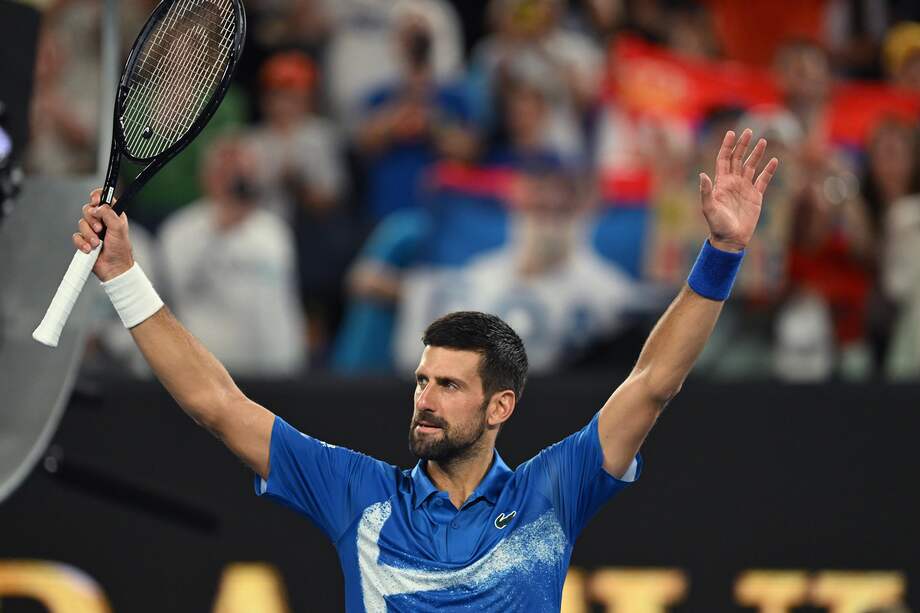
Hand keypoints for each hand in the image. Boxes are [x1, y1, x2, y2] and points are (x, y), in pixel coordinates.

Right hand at [73, 188, 134, 281]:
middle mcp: (102, 221)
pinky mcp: (84, 240)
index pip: (103, 198)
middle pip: (88, 209)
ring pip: (81, 223)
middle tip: (100, 229)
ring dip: (89, 234)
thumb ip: (109, 214)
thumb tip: (98, 207)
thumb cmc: (120, 250)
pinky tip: (90, 249)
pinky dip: (83, 243)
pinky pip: (76, 236)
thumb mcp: (119, 229)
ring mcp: (92, 231)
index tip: (95, 200)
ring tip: (97, 243)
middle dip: (92, 220)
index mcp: (113, 215)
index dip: (97, 196)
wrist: (114, 268)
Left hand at [699, 129, 778, 251]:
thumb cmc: (717, 225)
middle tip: (749, 131)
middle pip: (738, 159)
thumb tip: (702, 174)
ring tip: (763, 140)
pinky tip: (774, 160)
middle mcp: (733, 182)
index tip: (731, 133)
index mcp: (721, 183)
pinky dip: (768, 170)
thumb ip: (706, 191)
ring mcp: (745, 188)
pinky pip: (763, 180)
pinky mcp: (756, 196)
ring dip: (756, 154)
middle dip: (743, 145)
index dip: (727, 146)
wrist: (731, 239)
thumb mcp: (709, 208)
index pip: (724, 159)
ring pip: (751, 166)